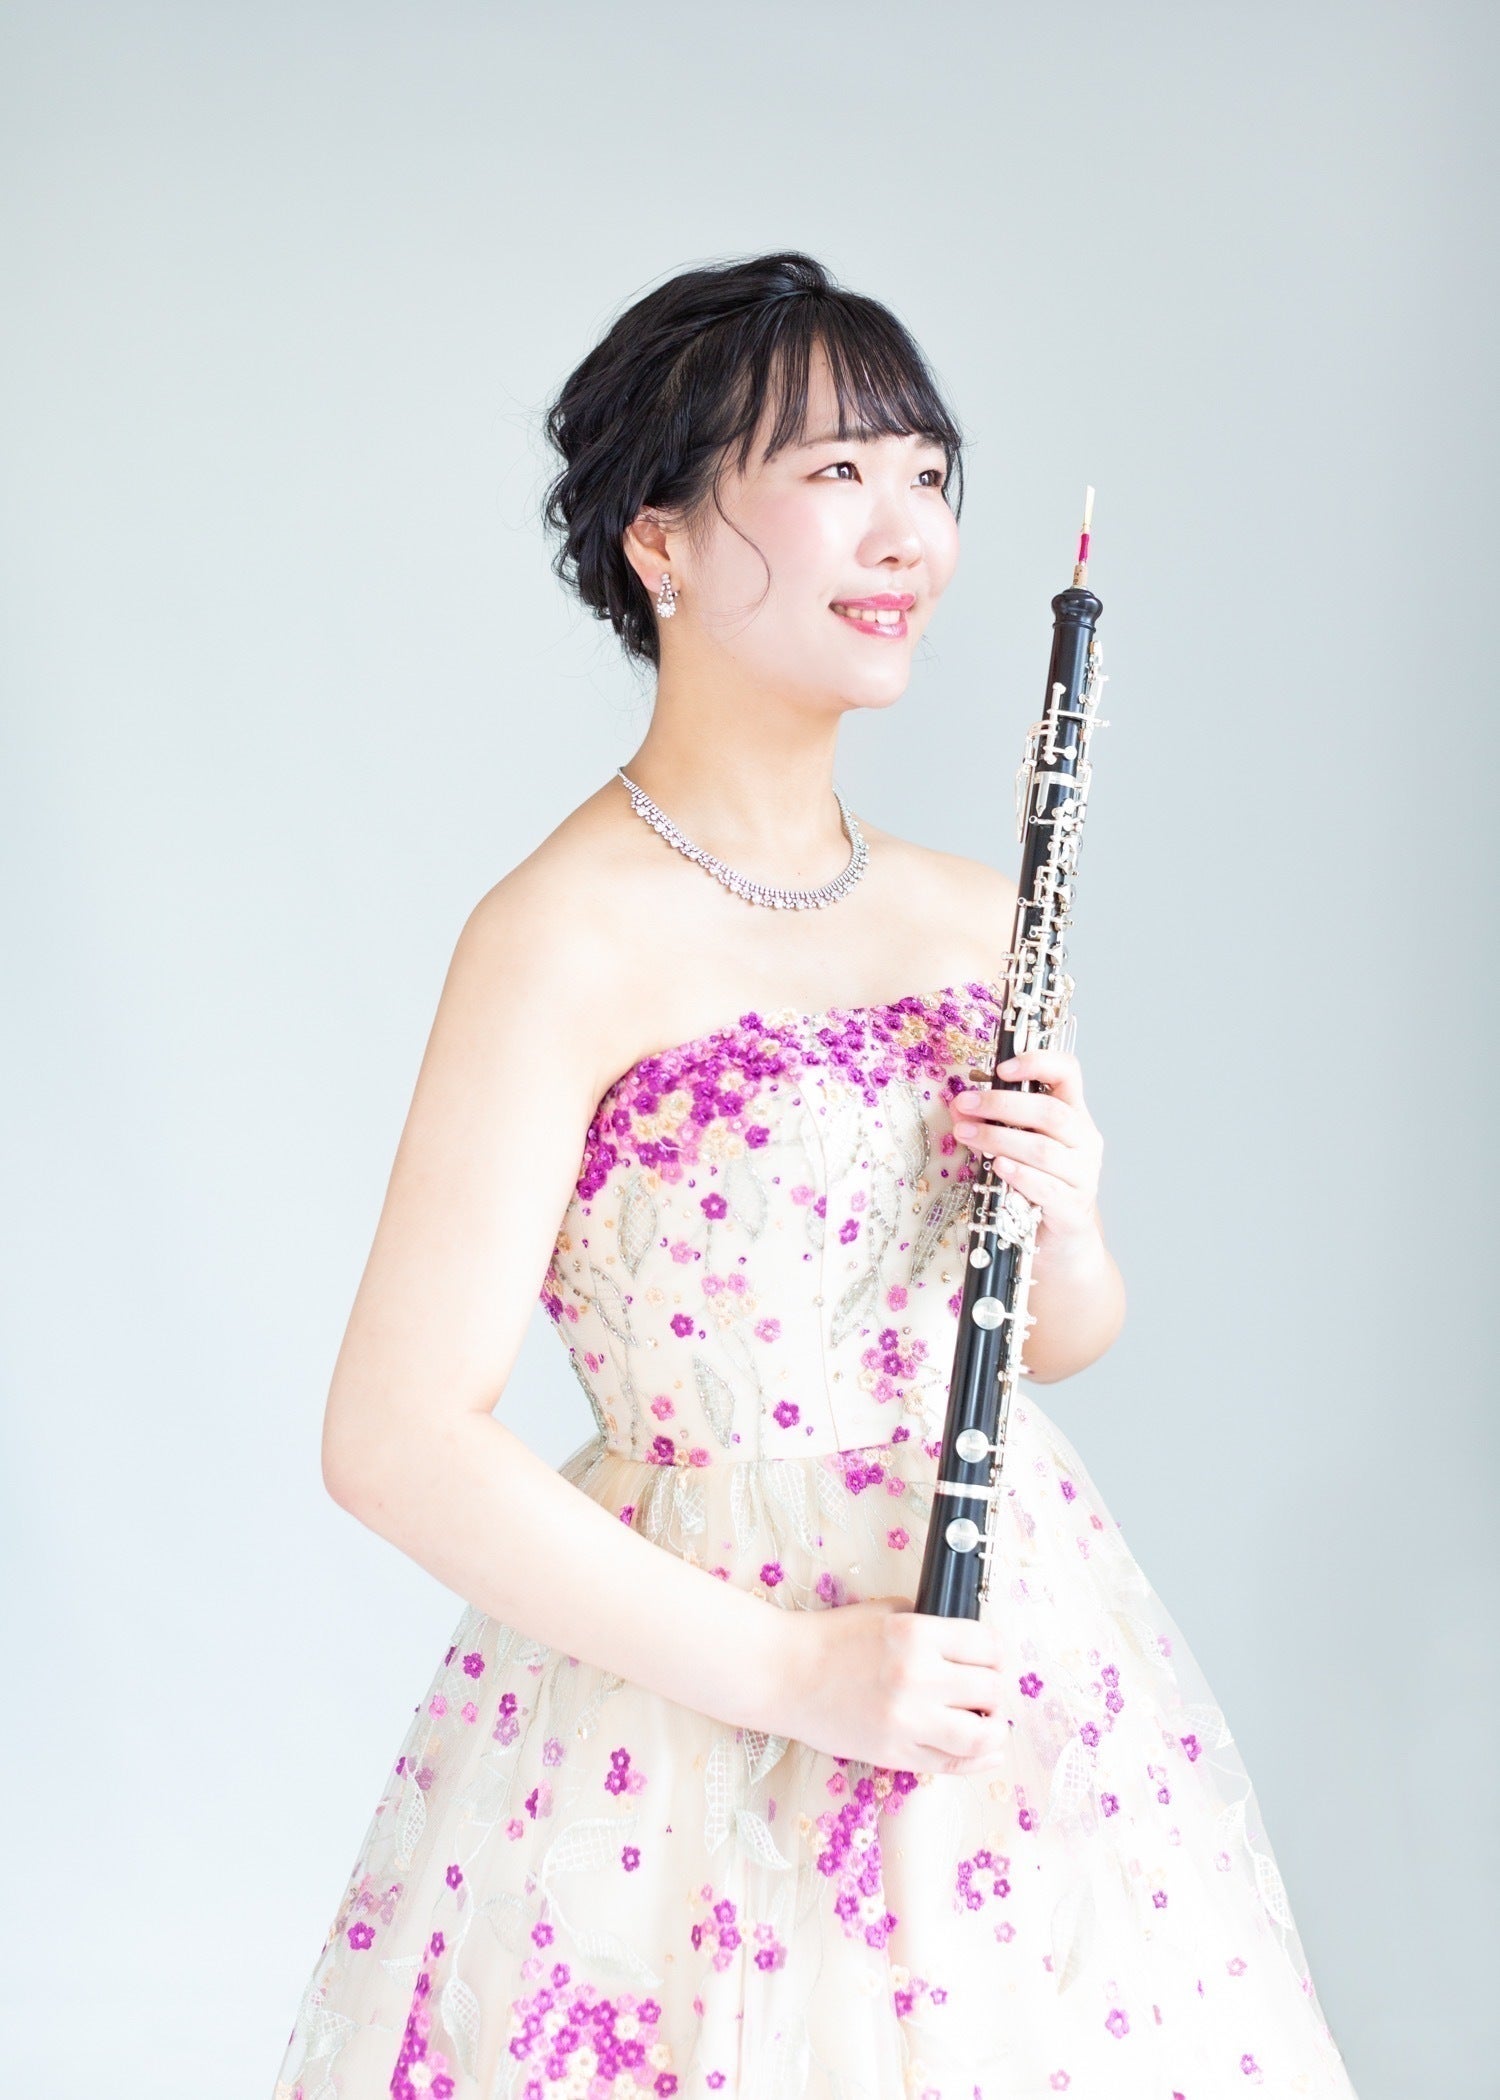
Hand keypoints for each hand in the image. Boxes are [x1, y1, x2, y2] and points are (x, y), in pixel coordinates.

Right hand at [768, 1596, 1011, 1774]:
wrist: (784, 1674)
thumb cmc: (831, 1639)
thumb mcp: (884, 1612)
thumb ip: (928, 1624)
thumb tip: (970, 1644)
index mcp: (916, 1633)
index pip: (987, 1645)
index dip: (997, 1652)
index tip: (993, 1658)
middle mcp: (917, 1677)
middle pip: (991, 1688)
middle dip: (995, 1688)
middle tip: (987, 1689)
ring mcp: (907, 1721)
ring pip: (981, 1734)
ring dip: (993, 1727)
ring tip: (986, 1721)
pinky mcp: (895, 1754)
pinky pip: (952, 1763)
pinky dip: (978, 1760)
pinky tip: (986, 1752)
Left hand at [950, 1047, 1103, 1253]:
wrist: (1060, 1242)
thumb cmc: (1035, 1187)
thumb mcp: (1016, 1149)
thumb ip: (993, 1125)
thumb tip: (959, 1106)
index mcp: (1074, 1116)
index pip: (1068, 1073)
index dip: (1038, 1062)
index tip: (1002, 1068)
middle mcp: (1084, 1142)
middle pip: (1051, 1112)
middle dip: (1003, 1105)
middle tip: (965, 1105)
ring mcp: (1083, 1176)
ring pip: (1044, 1150)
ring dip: (999, 1139)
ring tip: (967, 1135)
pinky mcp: (1073, 1208)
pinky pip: (1047, 1188)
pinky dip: (1020, 1175)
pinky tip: (998, 1167)